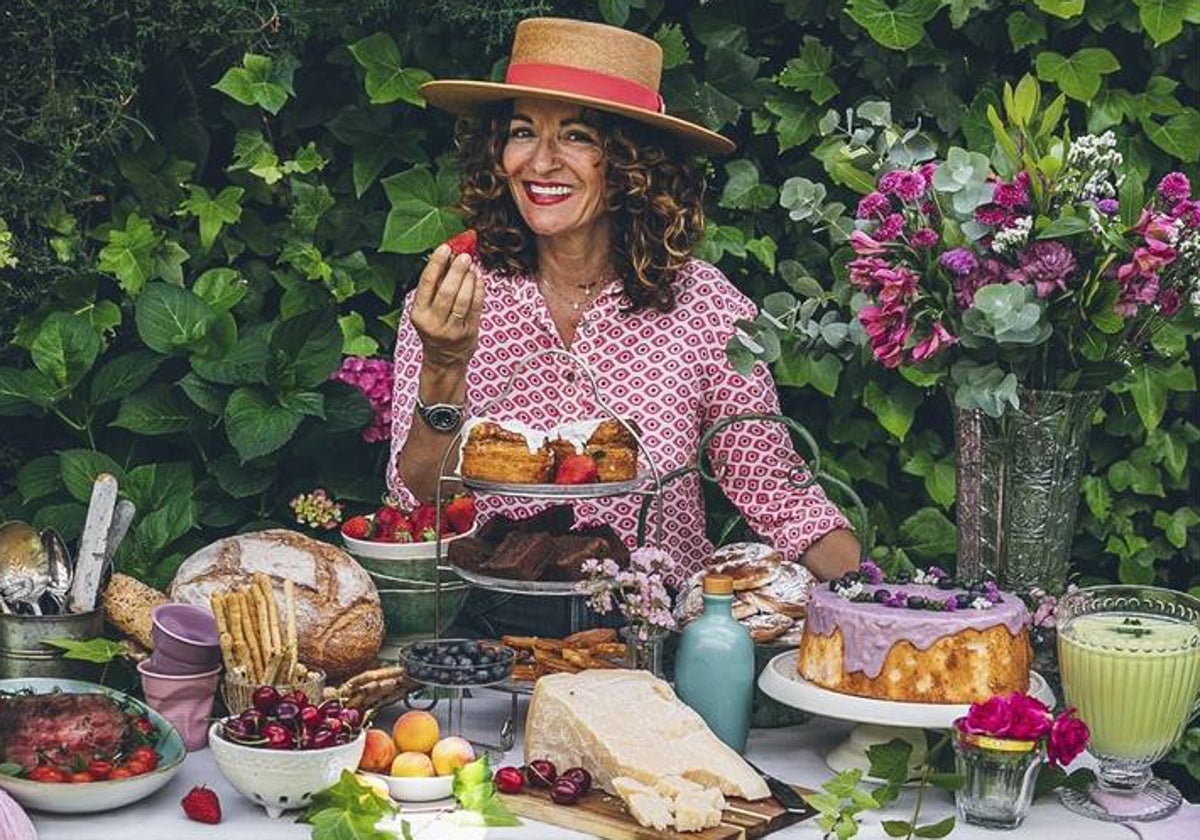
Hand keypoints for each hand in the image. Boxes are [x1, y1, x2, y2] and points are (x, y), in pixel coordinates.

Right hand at [411, 245, 484, 370]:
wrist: (444, 360)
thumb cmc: (435, 328)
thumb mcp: (427, 310)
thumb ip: (435, 286)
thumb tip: (449, 255)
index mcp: (418, 313)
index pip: (427, 283)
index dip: (436, 263)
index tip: (446, 247)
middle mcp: (433, 323)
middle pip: (447, 291)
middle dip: (457, 270)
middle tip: (465, 255)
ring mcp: (452, 330)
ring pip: (462, 299)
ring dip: (469, 279)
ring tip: (472, 266)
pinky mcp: (468, 333)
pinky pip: (475, 307)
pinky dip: (478, 290)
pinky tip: (479, 279)